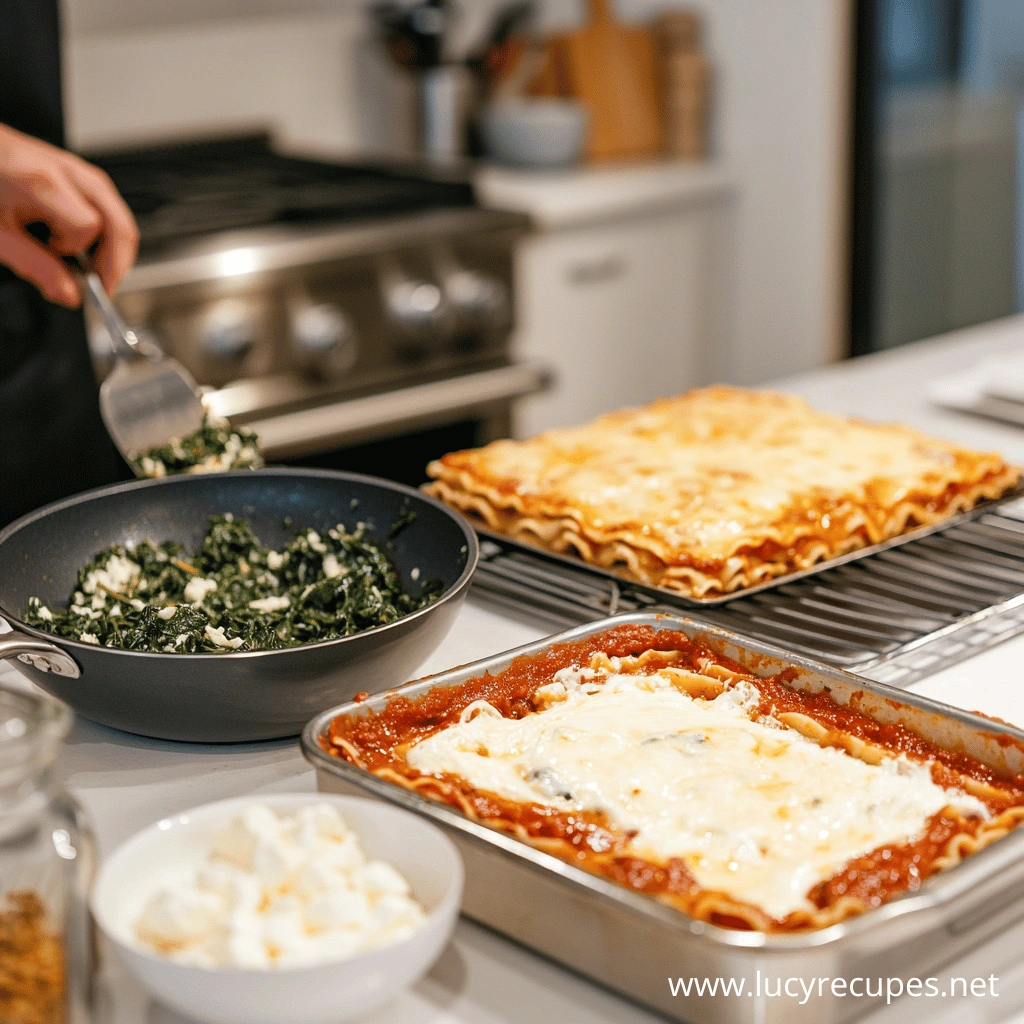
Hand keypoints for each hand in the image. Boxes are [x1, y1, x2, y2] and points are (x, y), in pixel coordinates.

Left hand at [0, 123, 138, 306]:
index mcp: (41, 183)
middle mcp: (67, 171)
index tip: (64, 272)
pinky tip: (91, 248)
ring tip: (98, 271)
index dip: (76, 253)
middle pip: (119, 224)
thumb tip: (71, 295)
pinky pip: (110, 208)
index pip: (87, 227)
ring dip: (116, 250)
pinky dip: (108, 234)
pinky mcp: (79, 173)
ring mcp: (77, 169)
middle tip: (104, 288)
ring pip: (120, 216)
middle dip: (116, 263)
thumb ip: (35, 265)